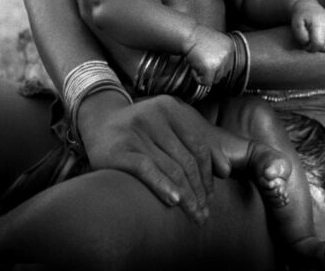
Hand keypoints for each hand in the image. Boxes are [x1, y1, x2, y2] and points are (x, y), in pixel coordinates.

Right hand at [77, 90, 233, 223]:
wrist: (98, 123)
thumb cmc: (140, 130)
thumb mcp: (169, 127)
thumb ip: (196, 143)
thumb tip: (226, 170)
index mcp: (171, 108)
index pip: (199, 147)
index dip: (208, 176)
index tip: (211, 199)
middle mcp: (155, 115)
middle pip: (187, 160)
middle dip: (199, 191)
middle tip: (204, 215)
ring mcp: (137, 130)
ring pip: (171, 168)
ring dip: (187, 197)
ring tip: (195, 216)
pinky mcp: (120, 148)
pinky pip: (147, 169)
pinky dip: (163, 185)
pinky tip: (174, 201)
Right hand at [183, 26, 234, 85]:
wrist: (188, 35)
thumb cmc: (197, 38)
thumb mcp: (215, 42)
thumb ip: (220, 54)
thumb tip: (219, 69)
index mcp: (230, 47)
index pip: (227, 66)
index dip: (215, 66)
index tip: (207, 60)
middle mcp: (228, 55)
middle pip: (222, 74)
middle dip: (211, 71)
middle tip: (201, 60)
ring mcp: (220, 62)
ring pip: (214, 80)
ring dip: (204, 74)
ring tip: (198, 61)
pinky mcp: (211, 69)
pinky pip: (205, 82)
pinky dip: (197, 77)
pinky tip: (194, 65)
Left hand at [290, 0, 324, 51]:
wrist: (309, 7)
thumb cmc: (301, 18)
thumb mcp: (295, 25)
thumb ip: (301, 37)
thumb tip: (312, 44)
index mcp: (320, 21)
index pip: (319, 44)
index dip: (311, 48)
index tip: (306, 43)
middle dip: (316, 47)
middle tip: (309, 39)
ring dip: (322, 46)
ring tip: (315, 37)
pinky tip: (322, 37)